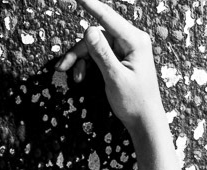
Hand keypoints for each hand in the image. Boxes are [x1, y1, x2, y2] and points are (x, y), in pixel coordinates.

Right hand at [55, 0, 165, 134]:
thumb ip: (102, 54)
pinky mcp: (119, 59)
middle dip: (78, 51)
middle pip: (97, 35)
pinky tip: (80, 78)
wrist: (144, 121)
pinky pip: (98, 55)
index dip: (92, 6)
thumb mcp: (115, 77)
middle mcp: (130, 40)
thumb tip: (88, 30)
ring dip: (80, 60)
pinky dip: (87, 65)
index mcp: (134, 41)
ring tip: (74, 79)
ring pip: (94, 46)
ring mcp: (124, 50)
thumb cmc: (134, 101)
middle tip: (62, 68)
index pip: (109, 18)